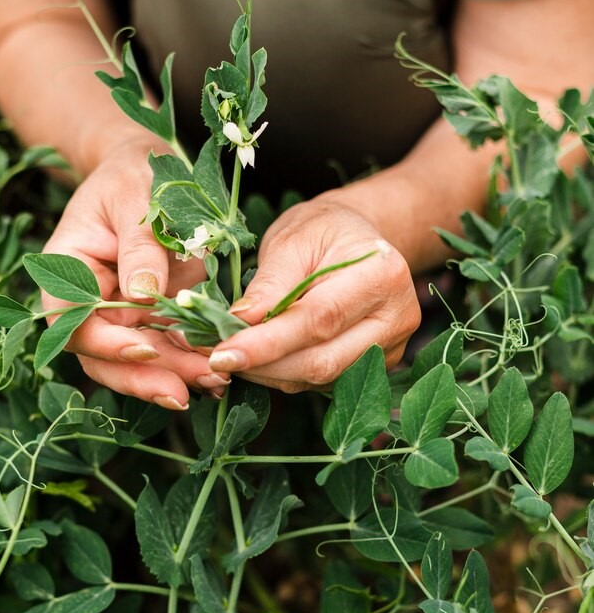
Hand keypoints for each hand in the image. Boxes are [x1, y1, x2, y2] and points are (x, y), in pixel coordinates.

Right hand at [41, 138, 229, 408]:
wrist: (149, 170)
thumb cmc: (132, 172)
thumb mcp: (133, 194)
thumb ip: (138, 244)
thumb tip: (143, 296)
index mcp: (69, 271)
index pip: (72, 323)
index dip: (105, 345)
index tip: (146, 349)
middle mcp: (91, 301)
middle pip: (105, 356)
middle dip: (144, 376)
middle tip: (184, 392)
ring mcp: (124, 312)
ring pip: (140, 360)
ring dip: (174, 377)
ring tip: (214, 382)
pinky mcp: (156, 316)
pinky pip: (170, 347)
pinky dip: (191, 362)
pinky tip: (219, 372)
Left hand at [206, 196, 421, 392]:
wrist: (356, 239)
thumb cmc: (323, 231)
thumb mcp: (293, 240)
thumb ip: (269, 285)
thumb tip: (237, 324)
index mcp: (382, 276)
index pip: (319, 320)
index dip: (267, 343)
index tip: (222, 353)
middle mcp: (396, 318)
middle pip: (322, 361)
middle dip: (263, 365)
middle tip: (217, 358)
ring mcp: (390, 347)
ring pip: (320, 379)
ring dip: (269, 373)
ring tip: (233, 355)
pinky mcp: (375, 365)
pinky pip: (322, 382)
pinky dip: (285, 374)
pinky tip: (261, 359)